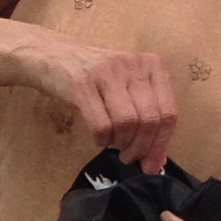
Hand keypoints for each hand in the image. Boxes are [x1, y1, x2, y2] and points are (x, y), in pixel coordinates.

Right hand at [28, 42, 179, 171]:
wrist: (52, 56)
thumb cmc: (95, 76)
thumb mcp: (127, 88)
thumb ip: (146, 117)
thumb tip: (157, 160)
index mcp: (152, 65)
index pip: (168, 113)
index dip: (161, 144)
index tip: (151, 165)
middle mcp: (133, 65)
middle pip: (150, 120)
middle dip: (141, 148)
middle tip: (129, 157)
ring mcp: (107, 72)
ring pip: (127, 123)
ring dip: (121, 144)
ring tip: (114, 145)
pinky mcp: (82, 84)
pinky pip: (101, 124)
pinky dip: (102, 139)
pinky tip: (99, 138)